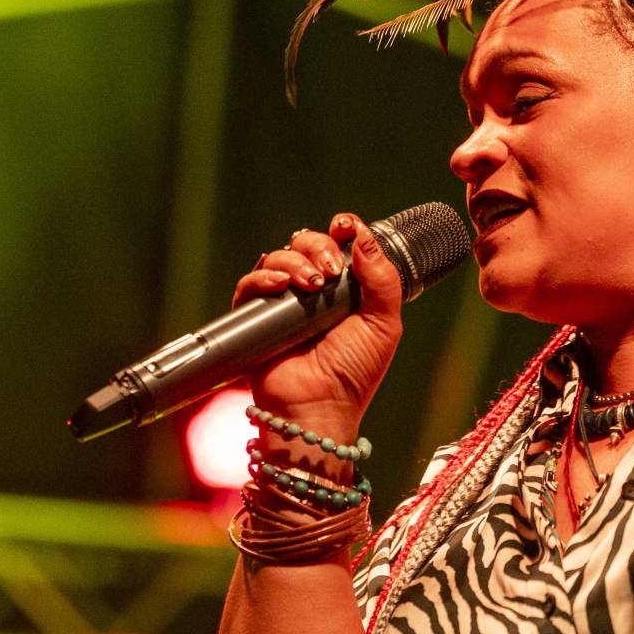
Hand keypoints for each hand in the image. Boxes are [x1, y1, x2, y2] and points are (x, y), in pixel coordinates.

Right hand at [231, 212, 404, 436]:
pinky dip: (263, 277)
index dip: (342, 229)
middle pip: (307, 242)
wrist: (320, 407)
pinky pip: (250, 284)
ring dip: (294, 261)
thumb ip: (382, 280)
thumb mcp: (383, 324)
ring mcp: (283, 302)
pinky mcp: (255, 317)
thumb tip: (364, 237)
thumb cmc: (353, 373)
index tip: (344, 226)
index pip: (339, 244)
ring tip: (310, 286)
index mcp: (345, 289)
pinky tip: (279, 286)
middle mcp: (313, 291)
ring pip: (278, 257)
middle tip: (329, 272)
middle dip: (318, 247)